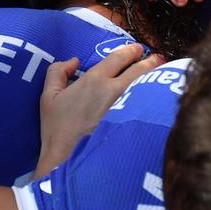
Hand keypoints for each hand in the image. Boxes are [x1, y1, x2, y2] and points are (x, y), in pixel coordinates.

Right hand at [35, 43, 163, 176]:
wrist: (68, 160)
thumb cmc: (56, 129)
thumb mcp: (48, 96)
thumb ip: (57, 72)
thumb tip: (74, 62)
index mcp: (96, 80)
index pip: (120, 57)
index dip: (131, 51)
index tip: (138, 49)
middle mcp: (115, 91)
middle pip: (140, 69)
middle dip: (150, 61)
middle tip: (157, 58)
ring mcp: (127, 108)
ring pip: (147, 86)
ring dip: (155, 77)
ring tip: (161, 74)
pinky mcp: (132, 125)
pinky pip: (147, 105)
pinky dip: (153, 97)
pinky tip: (157, 97)